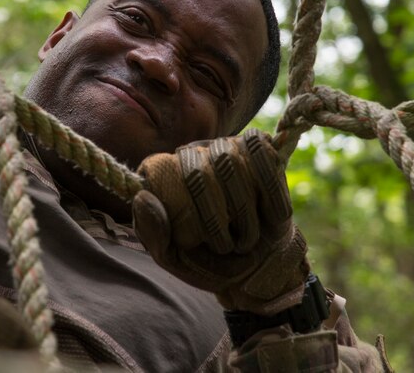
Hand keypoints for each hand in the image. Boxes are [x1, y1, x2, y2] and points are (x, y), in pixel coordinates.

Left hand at [133, 130, 309, 314]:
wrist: (260, 266)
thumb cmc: (211, 260)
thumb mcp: (174, 258)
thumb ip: (153, 235)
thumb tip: (142, 197)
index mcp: (165, 175)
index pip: (161, 173)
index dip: (183, 212)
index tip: (198, 241)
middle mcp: (192, 154)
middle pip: (197, 171)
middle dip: (214, 219)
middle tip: (226, 247)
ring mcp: (224, 148)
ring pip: (230, 160)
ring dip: (243, 211)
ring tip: (247, 238)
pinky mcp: (258, 151)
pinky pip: (261, 155)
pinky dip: (270, 192)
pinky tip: (272, 216)